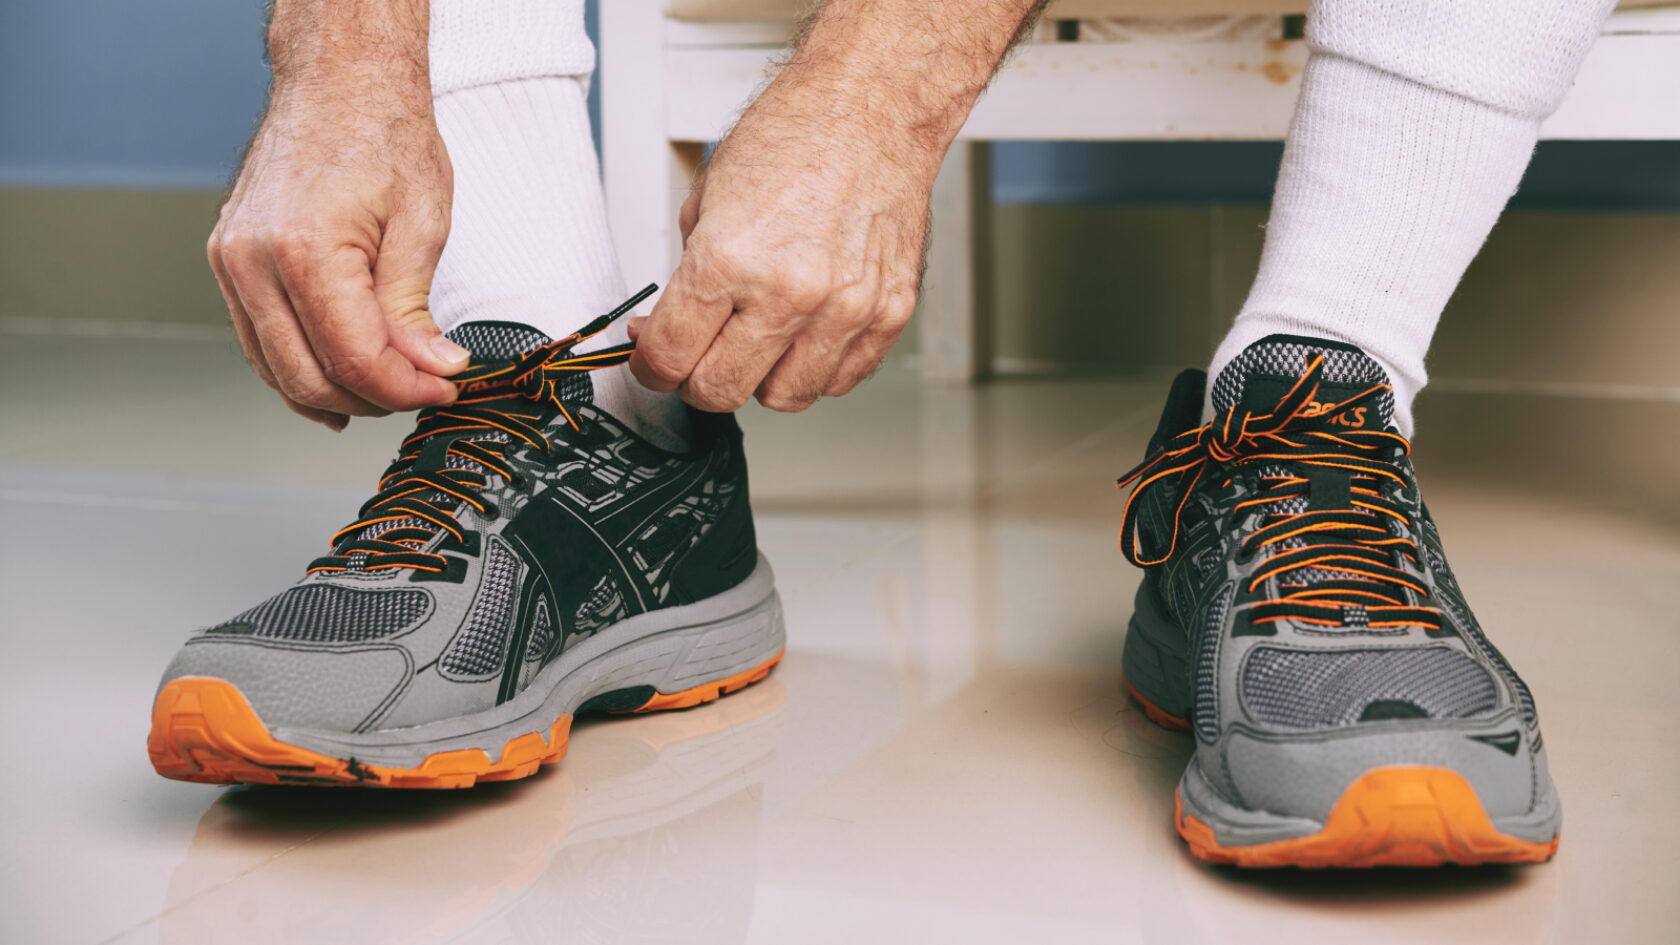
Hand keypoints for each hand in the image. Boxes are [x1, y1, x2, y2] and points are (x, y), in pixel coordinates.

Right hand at [207, 2, 463, 429]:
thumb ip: (416, 307)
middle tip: (423, 390)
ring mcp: (232, 262)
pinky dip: (299, 369)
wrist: (338, 82)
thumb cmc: (382, 134)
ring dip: (336, 394)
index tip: (442, 389)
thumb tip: (431, 368)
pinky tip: (339, 381)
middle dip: (374, 398)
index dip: (404, 389)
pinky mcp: (229, 261)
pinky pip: (259, 340)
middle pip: (309, 377)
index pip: (354, 359)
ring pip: (276, 369)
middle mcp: (253, 261)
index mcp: (304, 251)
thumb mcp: (422, 222)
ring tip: (390, 389)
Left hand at [626, 0, 1047, 413]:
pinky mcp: (887, 314)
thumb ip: (689, 275)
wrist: (871, 109)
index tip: (654, 363)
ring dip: (762, 379)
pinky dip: (816, 367)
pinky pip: (839, 379)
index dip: (650, 367)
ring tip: (760, 341)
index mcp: (730, 259)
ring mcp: (844, 309)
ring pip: (784, 398)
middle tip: (700, 356)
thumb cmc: (795, 138)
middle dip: (697, 380)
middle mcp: (788, 292)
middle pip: (720, 392)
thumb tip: (671, 328)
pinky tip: (805, 333)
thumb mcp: (708, 200)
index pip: (669, 358)